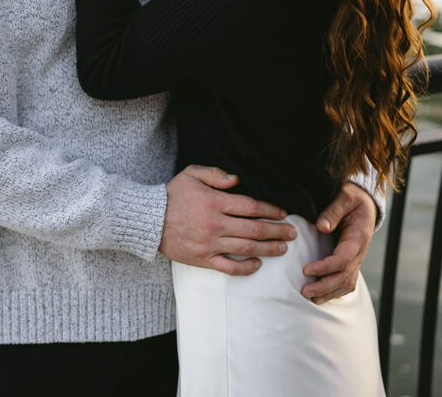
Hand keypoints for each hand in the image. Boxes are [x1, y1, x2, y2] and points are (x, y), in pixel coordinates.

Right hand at [160, 165, 295, 276]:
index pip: (251, 206)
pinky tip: (257, 264)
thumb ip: (215, 174)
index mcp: (215, 202)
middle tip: (293, 233)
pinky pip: (229, 267)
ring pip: (246, 248)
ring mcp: (210, 244)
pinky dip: (246, 267)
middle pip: (255, 229)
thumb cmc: (172, 194)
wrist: (149, 220)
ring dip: (268, 249)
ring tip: (283, 248)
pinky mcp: (204, 259)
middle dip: (277, 231)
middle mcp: (216, 223)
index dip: (271, 209)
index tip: (283, 212)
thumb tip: (237, 179)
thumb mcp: (191, 174)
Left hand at [301, 183, 376, 302]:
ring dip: (329, 293)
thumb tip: (322, 227)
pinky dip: (334, 292)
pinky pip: (346, 282)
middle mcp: (359, 252)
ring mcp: (356, 259)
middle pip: (344, 277)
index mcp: (358, 237)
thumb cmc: (353, 199)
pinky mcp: (351, 262)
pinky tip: (320, 296)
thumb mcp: (345, 197)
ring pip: (346, 283)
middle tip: (304, 291)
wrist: (365, 203)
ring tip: (310, 297)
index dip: (325, 267)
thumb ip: (334, 211)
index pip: (342, 259)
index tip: (306, 270)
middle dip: (325, 287)